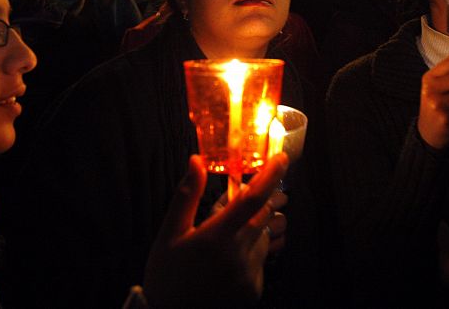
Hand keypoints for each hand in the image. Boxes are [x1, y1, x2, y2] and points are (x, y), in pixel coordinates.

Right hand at [143, 154, 288, 307]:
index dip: (270, 177)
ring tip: (228, 236)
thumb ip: (186, 195)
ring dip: (254, 227)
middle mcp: (237, 256)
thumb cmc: (167, 274)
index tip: (282, 158)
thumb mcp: (169, 233)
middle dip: (262, 200)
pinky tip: (229, 259)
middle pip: (263, 215)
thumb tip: (196, 161)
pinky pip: (261, 260)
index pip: (251, 200)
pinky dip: (251, 251)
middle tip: (248, 195)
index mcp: (215, 237)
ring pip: (263, 237)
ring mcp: (248, 275)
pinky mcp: (254, 290)